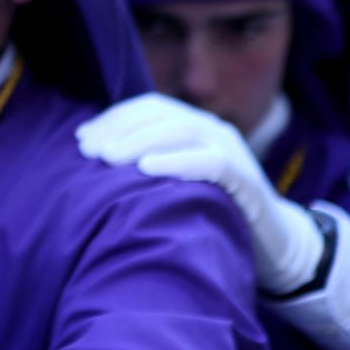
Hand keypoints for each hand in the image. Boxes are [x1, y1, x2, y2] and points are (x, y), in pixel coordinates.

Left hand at [76, 93, 321, 293]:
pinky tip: (147, 170)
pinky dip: (177, 162)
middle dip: (119, 129)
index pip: (147, 108)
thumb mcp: (174, 180)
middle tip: (88, 151)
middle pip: (159, 115)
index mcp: (190, 125)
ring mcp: (230, 148)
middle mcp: (210, 129)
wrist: (269, 241)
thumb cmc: (209, 209)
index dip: (112, 119)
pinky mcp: (244, 175)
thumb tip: (95, 158)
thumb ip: (146, 163)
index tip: (80, 138)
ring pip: (181, 131)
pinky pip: (210, 161)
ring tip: (109, 158)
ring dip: (140, 141)